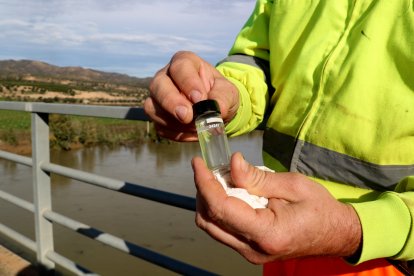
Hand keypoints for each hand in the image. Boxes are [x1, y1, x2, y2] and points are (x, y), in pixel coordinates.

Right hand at [144, 51, 239, 140]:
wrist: (216, 110)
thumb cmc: (220, 94)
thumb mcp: (228, 92)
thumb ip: (223, 97)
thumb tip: (216, 108)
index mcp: (184, 62)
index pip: (180, 67)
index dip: (188, 83)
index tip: (199, 99)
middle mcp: (166, 76)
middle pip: (158, 85)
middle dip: (172, 102)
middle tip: (187, 116)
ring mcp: (157, 97)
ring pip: (153, 107)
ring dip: (174, 121)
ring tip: (197, 127)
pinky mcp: (157, 116)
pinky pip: (159, 126)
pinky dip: (176, 133)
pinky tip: (193, 133)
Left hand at [192, 152, 361, 263]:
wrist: (335, 234)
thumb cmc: (319, 208)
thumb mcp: (292, 185)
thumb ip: (257, 177)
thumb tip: (232, 163)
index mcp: (267, 233)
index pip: (221, 208)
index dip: (204, 183)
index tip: (198, 163)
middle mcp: (253, 249)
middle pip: (209, 220)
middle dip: (203, 191)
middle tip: (209, 168)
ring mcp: (249, 253)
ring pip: (211, 226)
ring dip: (208, 200)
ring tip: (219, 179)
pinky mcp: (249, 250)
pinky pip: (222, 229)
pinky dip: (219, 209)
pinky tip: (229, 193)